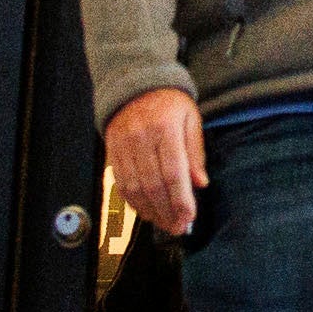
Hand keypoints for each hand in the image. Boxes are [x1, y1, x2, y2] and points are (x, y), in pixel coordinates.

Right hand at [106, 88, 205, 236]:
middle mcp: (141, 138)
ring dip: (150, 211)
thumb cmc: (169, 103)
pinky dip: (133, 202)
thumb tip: (200, 183)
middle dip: (167, 212)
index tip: (189, 217)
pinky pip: (121, 183)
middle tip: (177, 227)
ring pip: (135, 188)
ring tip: (164, 223)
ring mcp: (123, 146)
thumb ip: (195, 152)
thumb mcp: (190, 118)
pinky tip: (146, 211)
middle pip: (153, 185)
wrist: (134, 84)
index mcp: (165, 128)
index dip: (181, 199)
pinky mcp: (112, 152)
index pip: (173, 172)